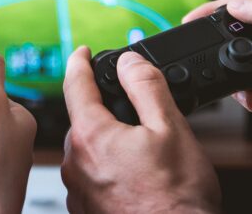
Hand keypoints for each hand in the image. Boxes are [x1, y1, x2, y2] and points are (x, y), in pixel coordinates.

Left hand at [61, 47, 220, 213]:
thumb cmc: (176, 200)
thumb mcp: (170, 129)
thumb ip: (146, 87)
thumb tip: (129, 62)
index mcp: (90, 135)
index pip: (75, 84)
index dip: (79, 61)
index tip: (82, 51)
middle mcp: (75, 162)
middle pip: (84, 118)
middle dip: (104, 108)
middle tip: (136, 114)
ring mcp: (77, 188)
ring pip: (88, 147)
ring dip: (107, 139)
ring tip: (142, 152)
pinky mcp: (84, 207)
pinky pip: (90, 173)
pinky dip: (107, 165)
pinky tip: (133, 175)